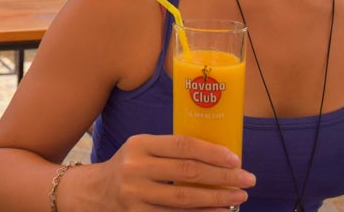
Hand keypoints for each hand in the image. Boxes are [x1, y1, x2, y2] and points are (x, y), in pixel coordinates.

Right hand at [63, 135, 253, 210]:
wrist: (96, 192)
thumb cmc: (129, 166)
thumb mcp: (142, 149)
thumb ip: (170, 150)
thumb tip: (218, 157)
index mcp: (139, 144)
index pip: (182, 145)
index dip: (212, 152)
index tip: (235, 159)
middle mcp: (135, 168)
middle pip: (188, 173)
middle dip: (222, 177)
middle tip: (247, 179)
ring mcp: (136, 195)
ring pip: (185, 200)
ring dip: (217, 199)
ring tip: (239, 197)